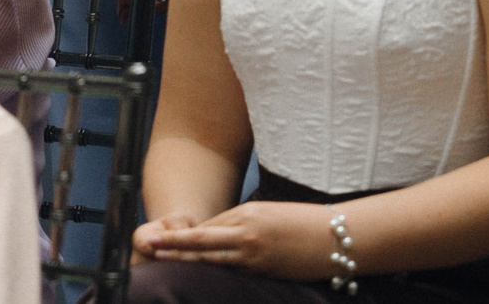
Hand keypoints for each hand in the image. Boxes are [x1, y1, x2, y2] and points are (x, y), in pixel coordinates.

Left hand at [130, 203, 318, 272]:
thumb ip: (242, 222)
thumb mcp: (268, 213)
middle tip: (151, 247)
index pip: (208, 227)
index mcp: (247, 216)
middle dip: (175, 247)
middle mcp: (247, 236)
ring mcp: (255, 258)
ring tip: (167, 263)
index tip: (160, 235)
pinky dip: (218, 273)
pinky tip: (203, 275)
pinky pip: (235, 273)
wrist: (337, 237)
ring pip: (214, 262)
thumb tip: (220, 234)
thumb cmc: (303, 220)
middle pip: (202, 243)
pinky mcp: (265, 274)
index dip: (183, 234)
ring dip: (190, 263)